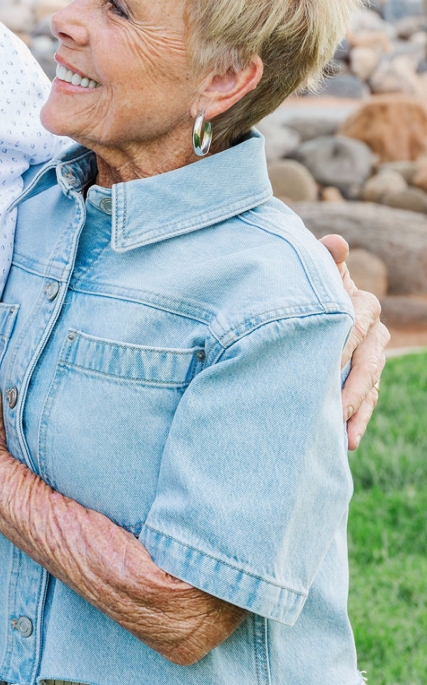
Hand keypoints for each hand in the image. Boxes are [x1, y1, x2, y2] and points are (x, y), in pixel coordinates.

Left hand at [319, 234, 388, 449]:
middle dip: (351, 385)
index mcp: (362, 304)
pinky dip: (359, 423)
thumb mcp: (315, 271)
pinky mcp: (366, 379)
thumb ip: (325, 259)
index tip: (326, 364)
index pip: (356, 325)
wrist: (309, 301)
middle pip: (369, 361)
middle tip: (333, 406)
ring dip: (357, 411)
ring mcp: (372, 357)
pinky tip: (348, 442)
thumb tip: (335, 243)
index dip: (342, 344)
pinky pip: (368, 402)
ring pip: (370, 385)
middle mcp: (374, 331)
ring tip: (344, 433)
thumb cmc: (310, 284)